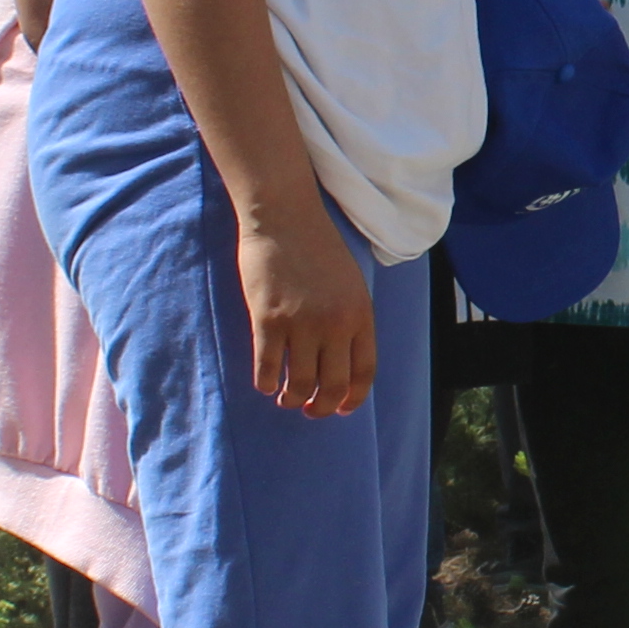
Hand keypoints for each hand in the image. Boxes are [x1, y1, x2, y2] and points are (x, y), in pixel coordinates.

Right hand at [230, 199, 378, 416]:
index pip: (364, 372)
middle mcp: (336, 323)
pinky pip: (266, 368)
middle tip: (309, 411)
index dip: (352, 399)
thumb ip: (350, 319)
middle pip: (333, 386)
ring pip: (299, 384)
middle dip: (321, 408)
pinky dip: (265, 382)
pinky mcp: (268, 319)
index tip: (340, 409)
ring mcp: (302, 323)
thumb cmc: (316, 246)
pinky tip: (264, 382)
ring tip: (284, 398)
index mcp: (361, 314)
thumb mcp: (350, 283)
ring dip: (291, 399)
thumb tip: (342, 361)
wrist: (283, 216)